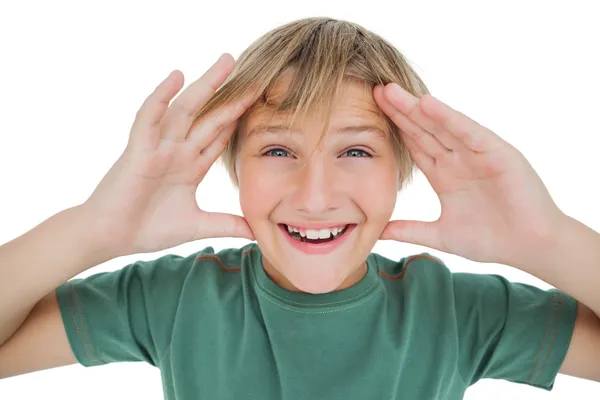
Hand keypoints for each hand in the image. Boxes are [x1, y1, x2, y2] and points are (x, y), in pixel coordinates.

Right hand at [83, 54, 258, 255]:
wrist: (111, 238)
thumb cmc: (147, 229)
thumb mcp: (197, 226)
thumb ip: (227, 225)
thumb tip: (257, 232)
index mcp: (192, 165)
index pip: (222, 135)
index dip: (241, 118)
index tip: (264, 101)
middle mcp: (178, 150)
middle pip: (211, 116)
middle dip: (233, 95)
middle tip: (257, 73)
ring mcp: (159, 147)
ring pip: (186, 109)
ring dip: (206, 85)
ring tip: (227, 62)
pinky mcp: (138, 150)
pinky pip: (150, 118)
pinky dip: (161, 97)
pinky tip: (176, 77)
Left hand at [373, 83, 565, 264]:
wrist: (531, 247)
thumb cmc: (492, 239)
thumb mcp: (441, 234)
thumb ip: (409, 230)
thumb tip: (377, 232)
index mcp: (444, 174)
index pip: (414, 145)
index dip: (393, 129)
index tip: (368, 114)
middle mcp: (458, 159)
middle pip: (423, 130)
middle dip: (399, 111)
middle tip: (374, 90)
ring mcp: (476, 153)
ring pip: (441, 126)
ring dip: (416, 107)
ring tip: (391, 90)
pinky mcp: (496, 153)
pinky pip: (468, 132)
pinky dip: (449, 118)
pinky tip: (427, 104)